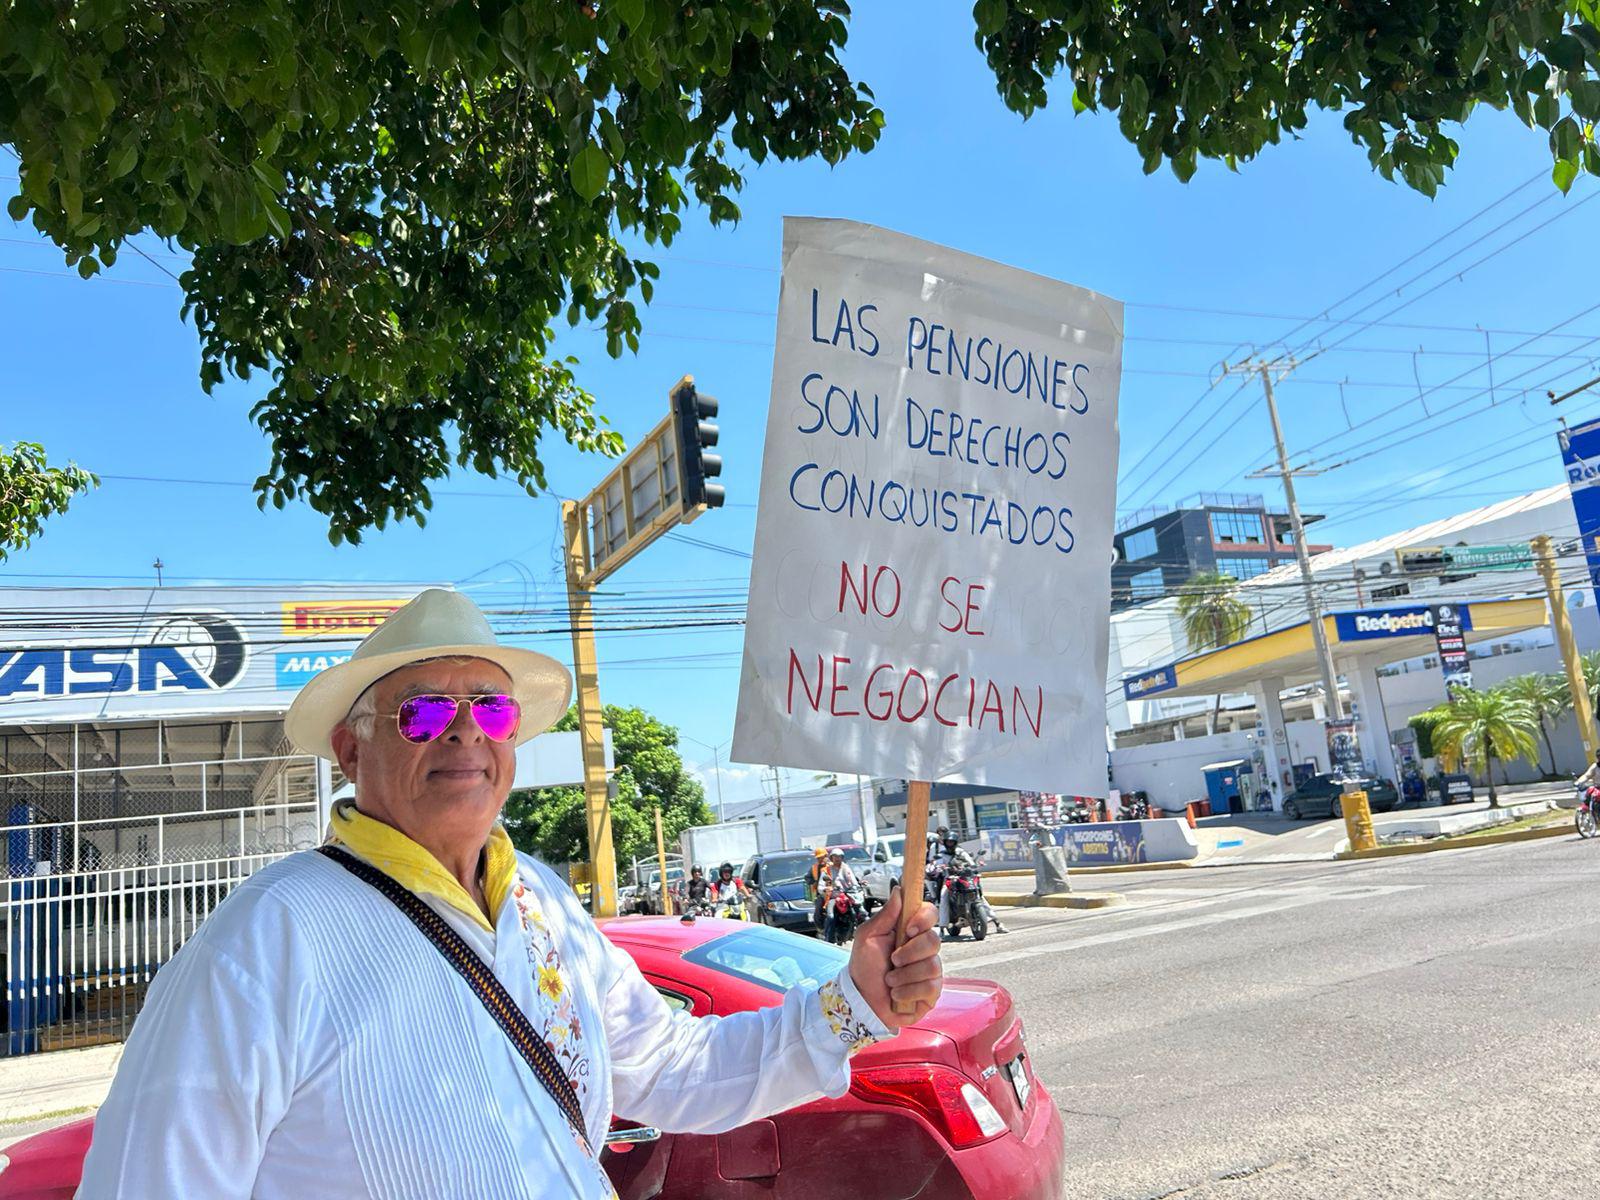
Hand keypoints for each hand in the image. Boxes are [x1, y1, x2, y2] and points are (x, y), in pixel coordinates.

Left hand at [848, 885, 941, 1029]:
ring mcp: (930, 971)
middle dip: (910, 953)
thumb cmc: (864, 967)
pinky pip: (930, 987)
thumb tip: (899, 890)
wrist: (862, 1000)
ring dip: (904, 975)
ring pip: (932, 966)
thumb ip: (885, 915)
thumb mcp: (867, 937)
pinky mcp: (931, 992)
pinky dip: (908, 992)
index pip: (930, 914)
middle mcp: (923, 949)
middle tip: (893, 960)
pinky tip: (897, 994)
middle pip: (934, 941)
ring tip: (890, 981)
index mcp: (909, 931)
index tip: (909, 929)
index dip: (924, 919)